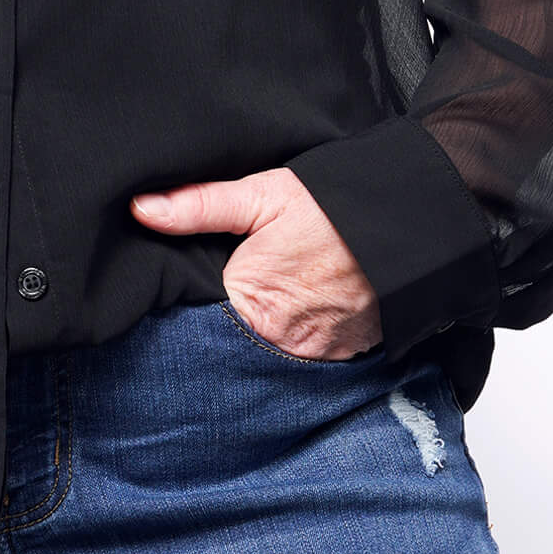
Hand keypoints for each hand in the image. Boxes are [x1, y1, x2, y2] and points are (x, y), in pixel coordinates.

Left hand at [131, 167, 382, 360]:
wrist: (411, 222)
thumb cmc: (333, 207)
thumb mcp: (263, 195)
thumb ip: (200, 205)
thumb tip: (141, 209)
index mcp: (250, 303)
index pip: (199, 318)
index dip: (193, 301)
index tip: (191, 286)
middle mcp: (281, 341)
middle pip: (233, 340)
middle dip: (226, 321)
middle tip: (241, 285)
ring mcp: (315, 355)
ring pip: (269, 351)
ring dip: (264, 332)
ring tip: (276, 295)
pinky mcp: (343, 358)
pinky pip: (306, 356)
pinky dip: (299, 337)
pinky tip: (302, 309)